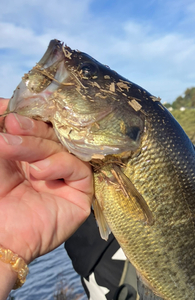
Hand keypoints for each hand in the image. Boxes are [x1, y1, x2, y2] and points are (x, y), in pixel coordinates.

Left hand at [0, 98, 92, 299]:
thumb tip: (8, 102)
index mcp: (25, 157)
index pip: (39, 128)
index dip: (28, 118)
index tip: (9, 114)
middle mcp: (46, 167)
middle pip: (53, 135)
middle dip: (31, 129)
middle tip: (10, 128)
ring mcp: (63, 182)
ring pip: (65, 149)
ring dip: (38, 146)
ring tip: (12, 151)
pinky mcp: (80, 197)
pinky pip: (80, 169)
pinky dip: (60, 165)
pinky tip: (39, 173)